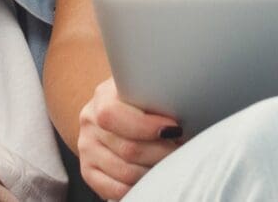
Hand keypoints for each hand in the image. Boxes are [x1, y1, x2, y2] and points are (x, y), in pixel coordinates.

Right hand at [76, 76, 180, 199]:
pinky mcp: (89, 171)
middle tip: (184, 151)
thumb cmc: (143, 98)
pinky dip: (140, 187)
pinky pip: (116, 190)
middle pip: (128, 149)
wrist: (118, 111)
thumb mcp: (148, 88)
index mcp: (103, 97)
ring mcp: (87, 149)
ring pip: (125, 173)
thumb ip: (160, 95)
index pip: (114, 115)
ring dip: (156, 171)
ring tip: (174, 163)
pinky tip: (155, 177)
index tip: (175, 129)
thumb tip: (191, 112)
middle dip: (163, 153)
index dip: (147, 126)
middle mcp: (90, 123)